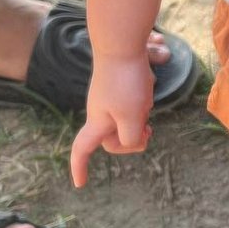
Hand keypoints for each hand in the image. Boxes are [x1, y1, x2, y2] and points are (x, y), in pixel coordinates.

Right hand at [70, 56, 154, 184]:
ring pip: (128, 122)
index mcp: (97, 122)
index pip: (82, 150)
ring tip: (146, 102)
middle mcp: (99, 112)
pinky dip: (142, 104)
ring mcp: (109, 99)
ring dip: (140, 119)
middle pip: (114, 139)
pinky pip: (133, 105)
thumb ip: (130, 137)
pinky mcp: (119, 87)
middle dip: (132, 140)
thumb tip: (134, 140)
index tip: (81, 184)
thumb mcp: (132, 117)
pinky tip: (146, 88)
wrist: (121, 43)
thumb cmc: (125, 82)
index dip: (80, 167)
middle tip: (148, 129)